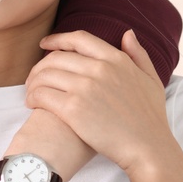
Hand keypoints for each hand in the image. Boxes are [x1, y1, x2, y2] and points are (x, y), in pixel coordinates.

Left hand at [27, 29, 171, 172]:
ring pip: (45, 75)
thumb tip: (127, 34)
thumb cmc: (151, 119)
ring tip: (31, 93)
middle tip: (34, 79)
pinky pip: (41, 95)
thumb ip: (138, 55)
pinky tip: (32, 104)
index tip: (45, 45)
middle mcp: (99, 69)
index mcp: (116, 59)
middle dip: (40, 66)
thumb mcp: (151, 79)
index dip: (57, 39)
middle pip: (56, 57)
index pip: (78, 39)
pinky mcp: (73, 108)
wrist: (148, 147)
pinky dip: (32, 98)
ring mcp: (85, 87)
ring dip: (33, 83)